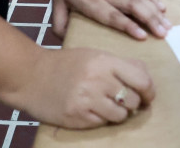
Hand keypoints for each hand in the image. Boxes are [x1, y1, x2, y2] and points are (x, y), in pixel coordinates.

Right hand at [11, 47, 154, 128]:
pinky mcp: (77, 117)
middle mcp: (97, 79)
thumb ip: (119, 65)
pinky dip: (101, 119)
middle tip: (124, 102)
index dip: (149, 91)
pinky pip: (103, 123)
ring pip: (121, 115)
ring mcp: (87, 99)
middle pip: (133, 100)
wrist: (30, 76)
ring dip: (118, 113)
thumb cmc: (65, 65)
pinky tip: (90, 110)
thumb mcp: (93, 55)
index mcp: (104, 61)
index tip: (147, 96)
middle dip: (132, 104)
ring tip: (106, 106)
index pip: (141, 78)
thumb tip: (146, 80)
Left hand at [52, 0, 169, 40]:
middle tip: (164, 34)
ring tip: (168, 26)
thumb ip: (59, 20)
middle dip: (150, 20)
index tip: (142, 36)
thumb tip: (62, 39)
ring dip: (156, 13)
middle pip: (132, 7)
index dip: (127, 25)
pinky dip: (154, 0)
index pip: (111, 15)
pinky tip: (164, 9)